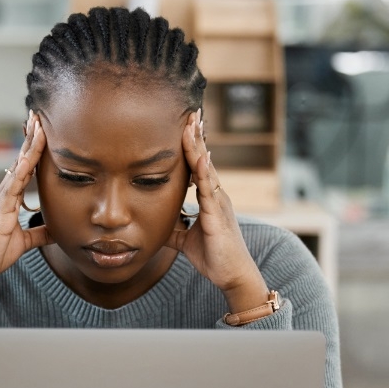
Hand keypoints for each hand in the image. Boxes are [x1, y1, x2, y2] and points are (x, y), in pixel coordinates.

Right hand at [0, 112, 50, 309]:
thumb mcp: (22, 243)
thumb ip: (38, 233)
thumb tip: (57, 230)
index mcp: (9, 199)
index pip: (24, 168)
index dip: (34, 148)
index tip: (42, 128)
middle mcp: (3, 194)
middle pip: (20, 160)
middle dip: (31, 138)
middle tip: (39, 114)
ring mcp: (0, 200)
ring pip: (18, 167)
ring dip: (29, 147)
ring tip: (37, 125)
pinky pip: (12, 187)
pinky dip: (20, 171)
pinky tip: (27, 158)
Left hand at [165, 110, 269, 312]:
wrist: (232, 276)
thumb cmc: (214, 257)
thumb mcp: (185, 240)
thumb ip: (174, 227)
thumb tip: (156, 223)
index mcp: (209, 198)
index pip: (198, 165)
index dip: (192, 146)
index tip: (185, 124)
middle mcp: (216, 195)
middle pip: (204, 159)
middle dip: (196, 136)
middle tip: (190, 111)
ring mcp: (219, 203)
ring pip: (207, 168)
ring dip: (198, 146)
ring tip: (192, 124)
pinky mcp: (217, 215)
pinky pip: (210, 190)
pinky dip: (205, 172)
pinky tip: (201, 156)